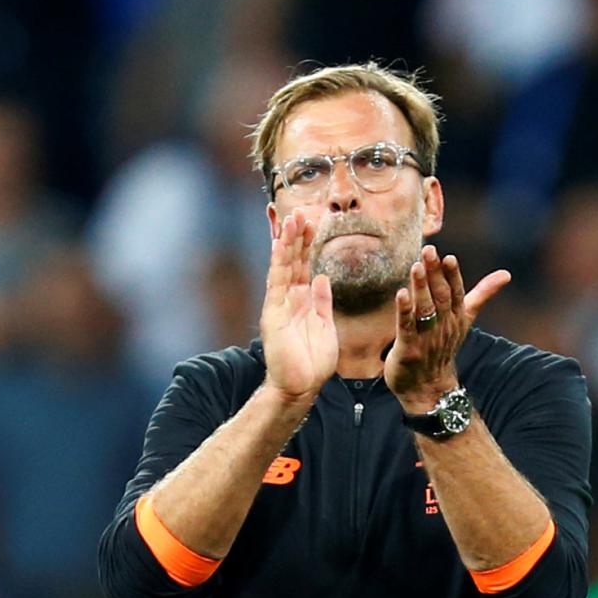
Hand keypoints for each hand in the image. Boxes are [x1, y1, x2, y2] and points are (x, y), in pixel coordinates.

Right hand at [260, 208, 338, 401]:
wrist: (301, 386)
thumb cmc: (313, 361)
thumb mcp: (325, 326)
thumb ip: (323, 302)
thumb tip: (323, 278)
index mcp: (303, 300)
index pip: (305, 265)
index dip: (309, 244)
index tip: (314, 221)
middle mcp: (289, 298)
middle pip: (293, 260)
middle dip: (297, 236)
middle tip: (302, 210)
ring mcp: (279, 304)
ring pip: (284, 266)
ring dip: (288, 242)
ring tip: (293, 219)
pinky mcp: (273, 314)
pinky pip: (276, 283)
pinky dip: (278, 263)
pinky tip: (280, 245)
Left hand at [384, 245, 510, 411]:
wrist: (429, 387)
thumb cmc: (442, 346)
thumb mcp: (465, 319)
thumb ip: (482, 294)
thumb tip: (507, 274)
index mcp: (457, 317)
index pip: (456, 292)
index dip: (452, 275)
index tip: (448, 257)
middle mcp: (444, 326)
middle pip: (441, 296)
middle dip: (435, 273)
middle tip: (428, 251)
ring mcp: (427, 337)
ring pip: (425, 309)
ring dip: (421, 287)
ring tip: (416, 267)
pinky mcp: (409, 348)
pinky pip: (407, 327)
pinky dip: (405, 310)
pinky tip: (400, 294)